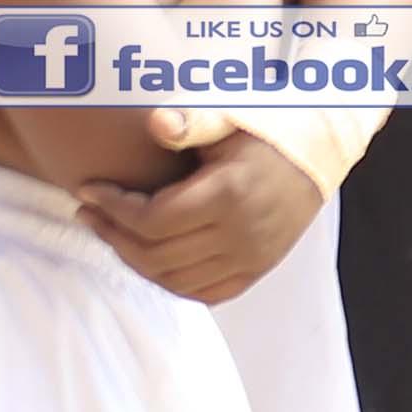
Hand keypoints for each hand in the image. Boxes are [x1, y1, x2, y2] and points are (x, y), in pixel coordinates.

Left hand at [79, 132, 320, 301]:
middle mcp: (242, 233)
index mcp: (230, 194)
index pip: (151, 220)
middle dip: (112, 234)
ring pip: (173, 279)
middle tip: (91, 213)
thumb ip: (193, 122)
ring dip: (134, 260)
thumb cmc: (269, 130)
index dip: (112, 208)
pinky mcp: (259, 268)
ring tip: (115, 234)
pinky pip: (204, 293)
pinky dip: (170, 282)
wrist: (322, 151)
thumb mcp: (232, 118)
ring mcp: (253, 256)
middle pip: (155, 255)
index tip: (88, 190)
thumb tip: (157, 123)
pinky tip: (152, 259)